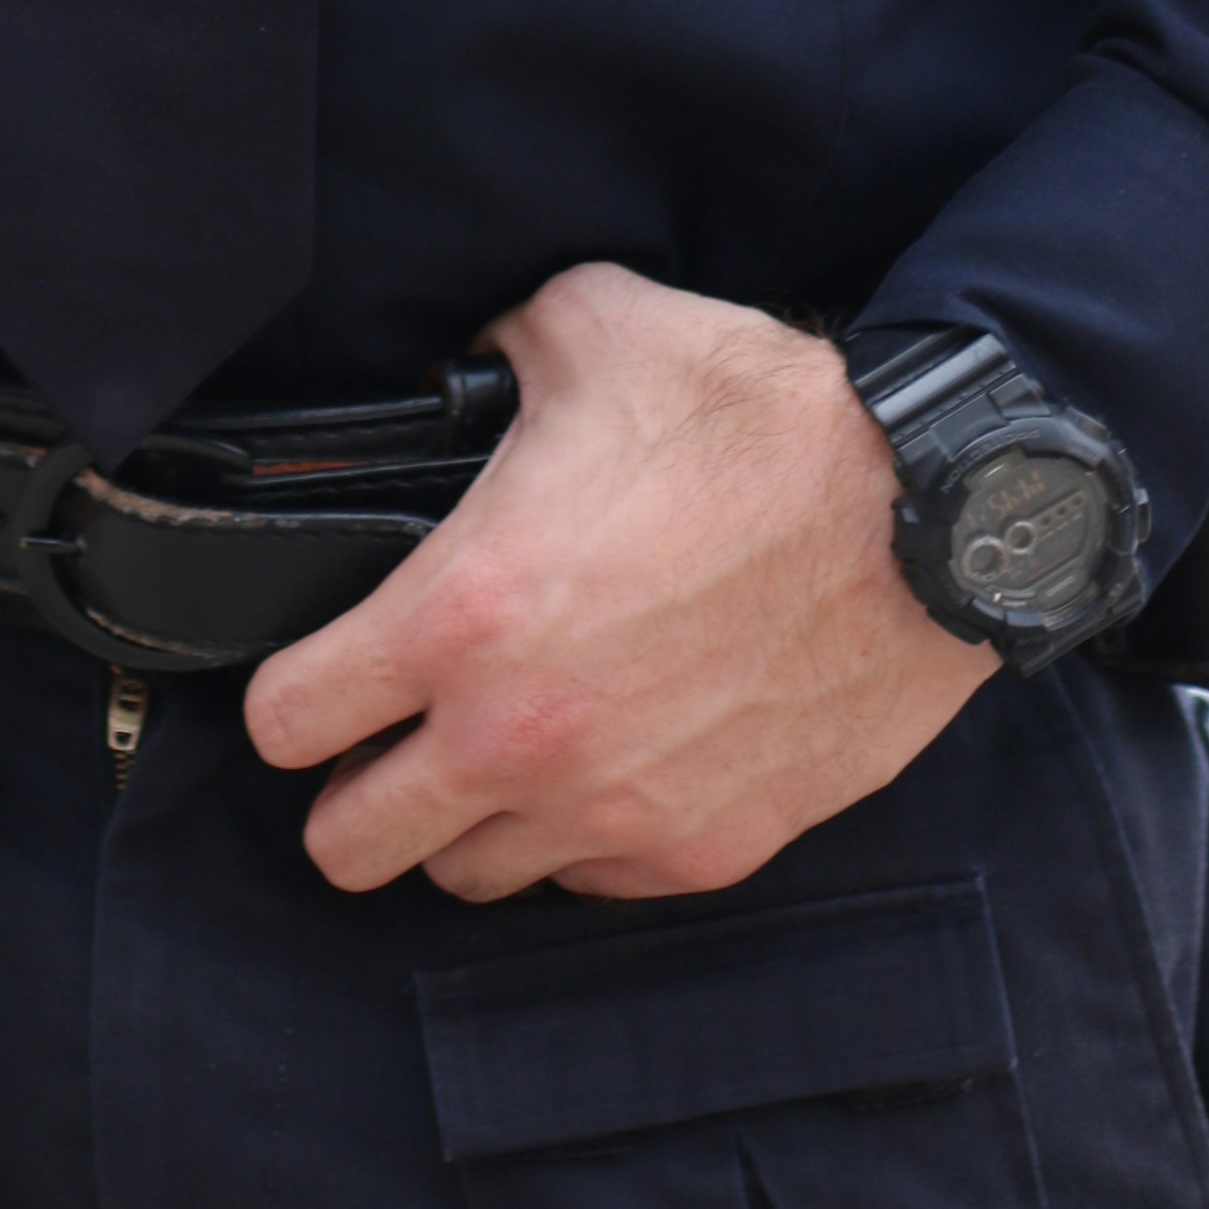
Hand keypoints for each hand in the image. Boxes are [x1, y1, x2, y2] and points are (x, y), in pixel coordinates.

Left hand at [242, 258, 990, 900]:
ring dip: (461, 824)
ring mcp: (612, 810)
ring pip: (467, 878)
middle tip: (381, 741)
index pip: (290, 720)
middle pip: (350, 846)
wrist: (923, 515)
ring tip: (488, 756)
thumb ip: (492, 355)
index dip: (285, 693)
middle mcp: (519, 738)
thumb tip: (461, 367)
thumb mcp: (588, 327)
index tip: (309, 675)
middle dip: (348, 793)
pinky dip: (573, 839)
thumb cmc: (759, 417)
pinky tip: (594, 767)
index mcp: (462, 615)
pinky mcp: (701, 848)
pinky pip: (588, 880)